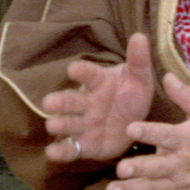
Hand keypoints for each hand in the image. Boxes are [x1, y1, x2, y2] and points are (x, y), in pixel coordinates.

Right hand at [41, 32, 157, 163]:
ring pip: (67, 123)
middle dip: (60, 101)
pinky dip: (60, 151)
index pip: (88, 74)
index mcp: (99, 83)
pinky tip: (51, 153)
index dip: (81, 72)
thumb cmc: (132, 96)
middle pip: (70, 100)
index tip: (73, 69)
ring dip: (59, 123)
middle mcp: (86, 103)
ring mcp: (83, 124)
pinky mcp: (84, 145)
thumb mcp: (140, 79)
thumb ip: (138, 61)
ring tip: (52, 125)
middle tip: (49, 102)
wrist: (135, 125)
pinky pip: (70, 148)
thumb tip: (139, 36)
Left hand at [107, 74, 189, 189]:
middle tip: (121, 169)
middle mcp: (184, 164)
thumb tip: (166, 75)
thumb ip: (185, 96)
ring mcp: (182, 186)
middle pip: (159, 167)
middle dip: (139, 169)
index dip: (148, 132)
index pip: (166, 135)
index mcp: (188, 139)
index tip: (131, 128)